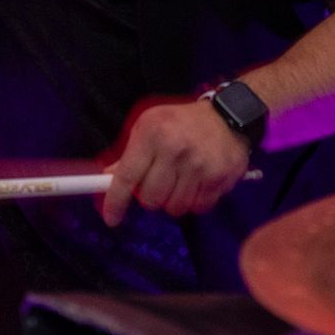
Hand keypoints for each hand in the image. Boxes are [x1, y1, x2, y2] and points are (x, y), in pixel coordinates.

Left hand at [100, 99, 250, 226]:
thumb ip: (130, 154)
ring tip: (179, 182)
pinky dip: (194, 202)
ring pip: (174, 208)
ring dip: (173, 201)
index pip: (127, 176)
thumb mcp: (149, 126)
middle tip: (158, 184)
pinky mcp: (219, 178)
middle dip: (150, 197)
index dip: (116, 202)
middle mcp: (175, 149)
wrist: (227, 115)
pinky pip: (198, 208)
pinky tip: (197, 184)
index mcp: (152, 134)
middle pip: (150, 199)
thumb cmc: (181, 122)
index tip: (111, 218)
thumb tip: (107, 178)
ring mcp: (199, 165)